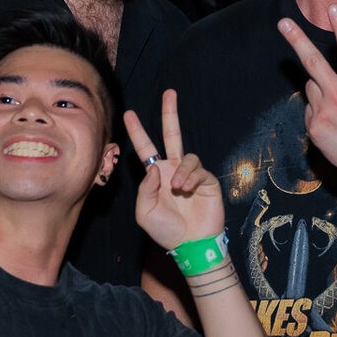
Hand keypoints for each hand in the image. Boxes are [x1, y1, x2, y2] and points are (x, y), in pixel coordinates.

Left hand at [125, 90, 224, 249]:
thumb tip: (153, 167)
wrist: (189, 244)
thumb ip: (145, 189)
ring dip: (181, 170)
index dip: (137, 131)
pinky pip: (198, 169)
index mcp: (156, 175)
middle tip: (169, 93)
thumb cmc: (165, 230)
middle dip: (169, 113)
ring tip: (178, 186)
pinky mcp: (207, 180)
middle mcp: (173, 169)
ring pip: (187, 156)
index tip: (128, 114)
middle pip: (171, 135)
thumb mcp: (144, 212)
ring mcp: (191, 174)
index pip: (145, 148)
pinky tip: (187, 189)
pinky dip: (191, 177)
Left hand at [277, 8, 336, 191]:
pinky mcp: (314, 128)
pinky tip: (336, 125)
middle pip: (312, 62)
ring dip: (321, 88)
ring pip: (312, 86)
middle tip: (283, 23)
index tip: (334, 7)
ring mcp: (324, 113)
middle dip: (296, 39)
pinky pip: (311, 108)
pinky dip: (320, 110)